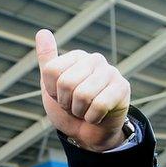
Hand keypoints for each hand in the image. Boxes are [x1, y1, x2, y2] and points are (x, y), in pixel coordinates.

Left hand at [35, 29, 130, 151]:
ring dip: (79, 111)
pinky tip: (97, 115)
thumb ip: (47, 61)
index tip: (60, 96)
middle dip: (66, 102)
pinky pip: (99, 105)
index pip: (51, 71)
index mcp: (76, 56)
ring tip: (85, 110)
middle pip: (66, 82)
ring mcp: (111, 72)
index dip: (52, 91)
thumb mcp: (50, 86)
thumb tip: (42, 32)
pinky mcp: (123, 88)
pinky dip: (93, 117)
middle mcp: (95, 59)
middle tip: (74, 105)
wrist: (87, 134)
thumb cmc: (69, 108)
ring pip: (83, 94)